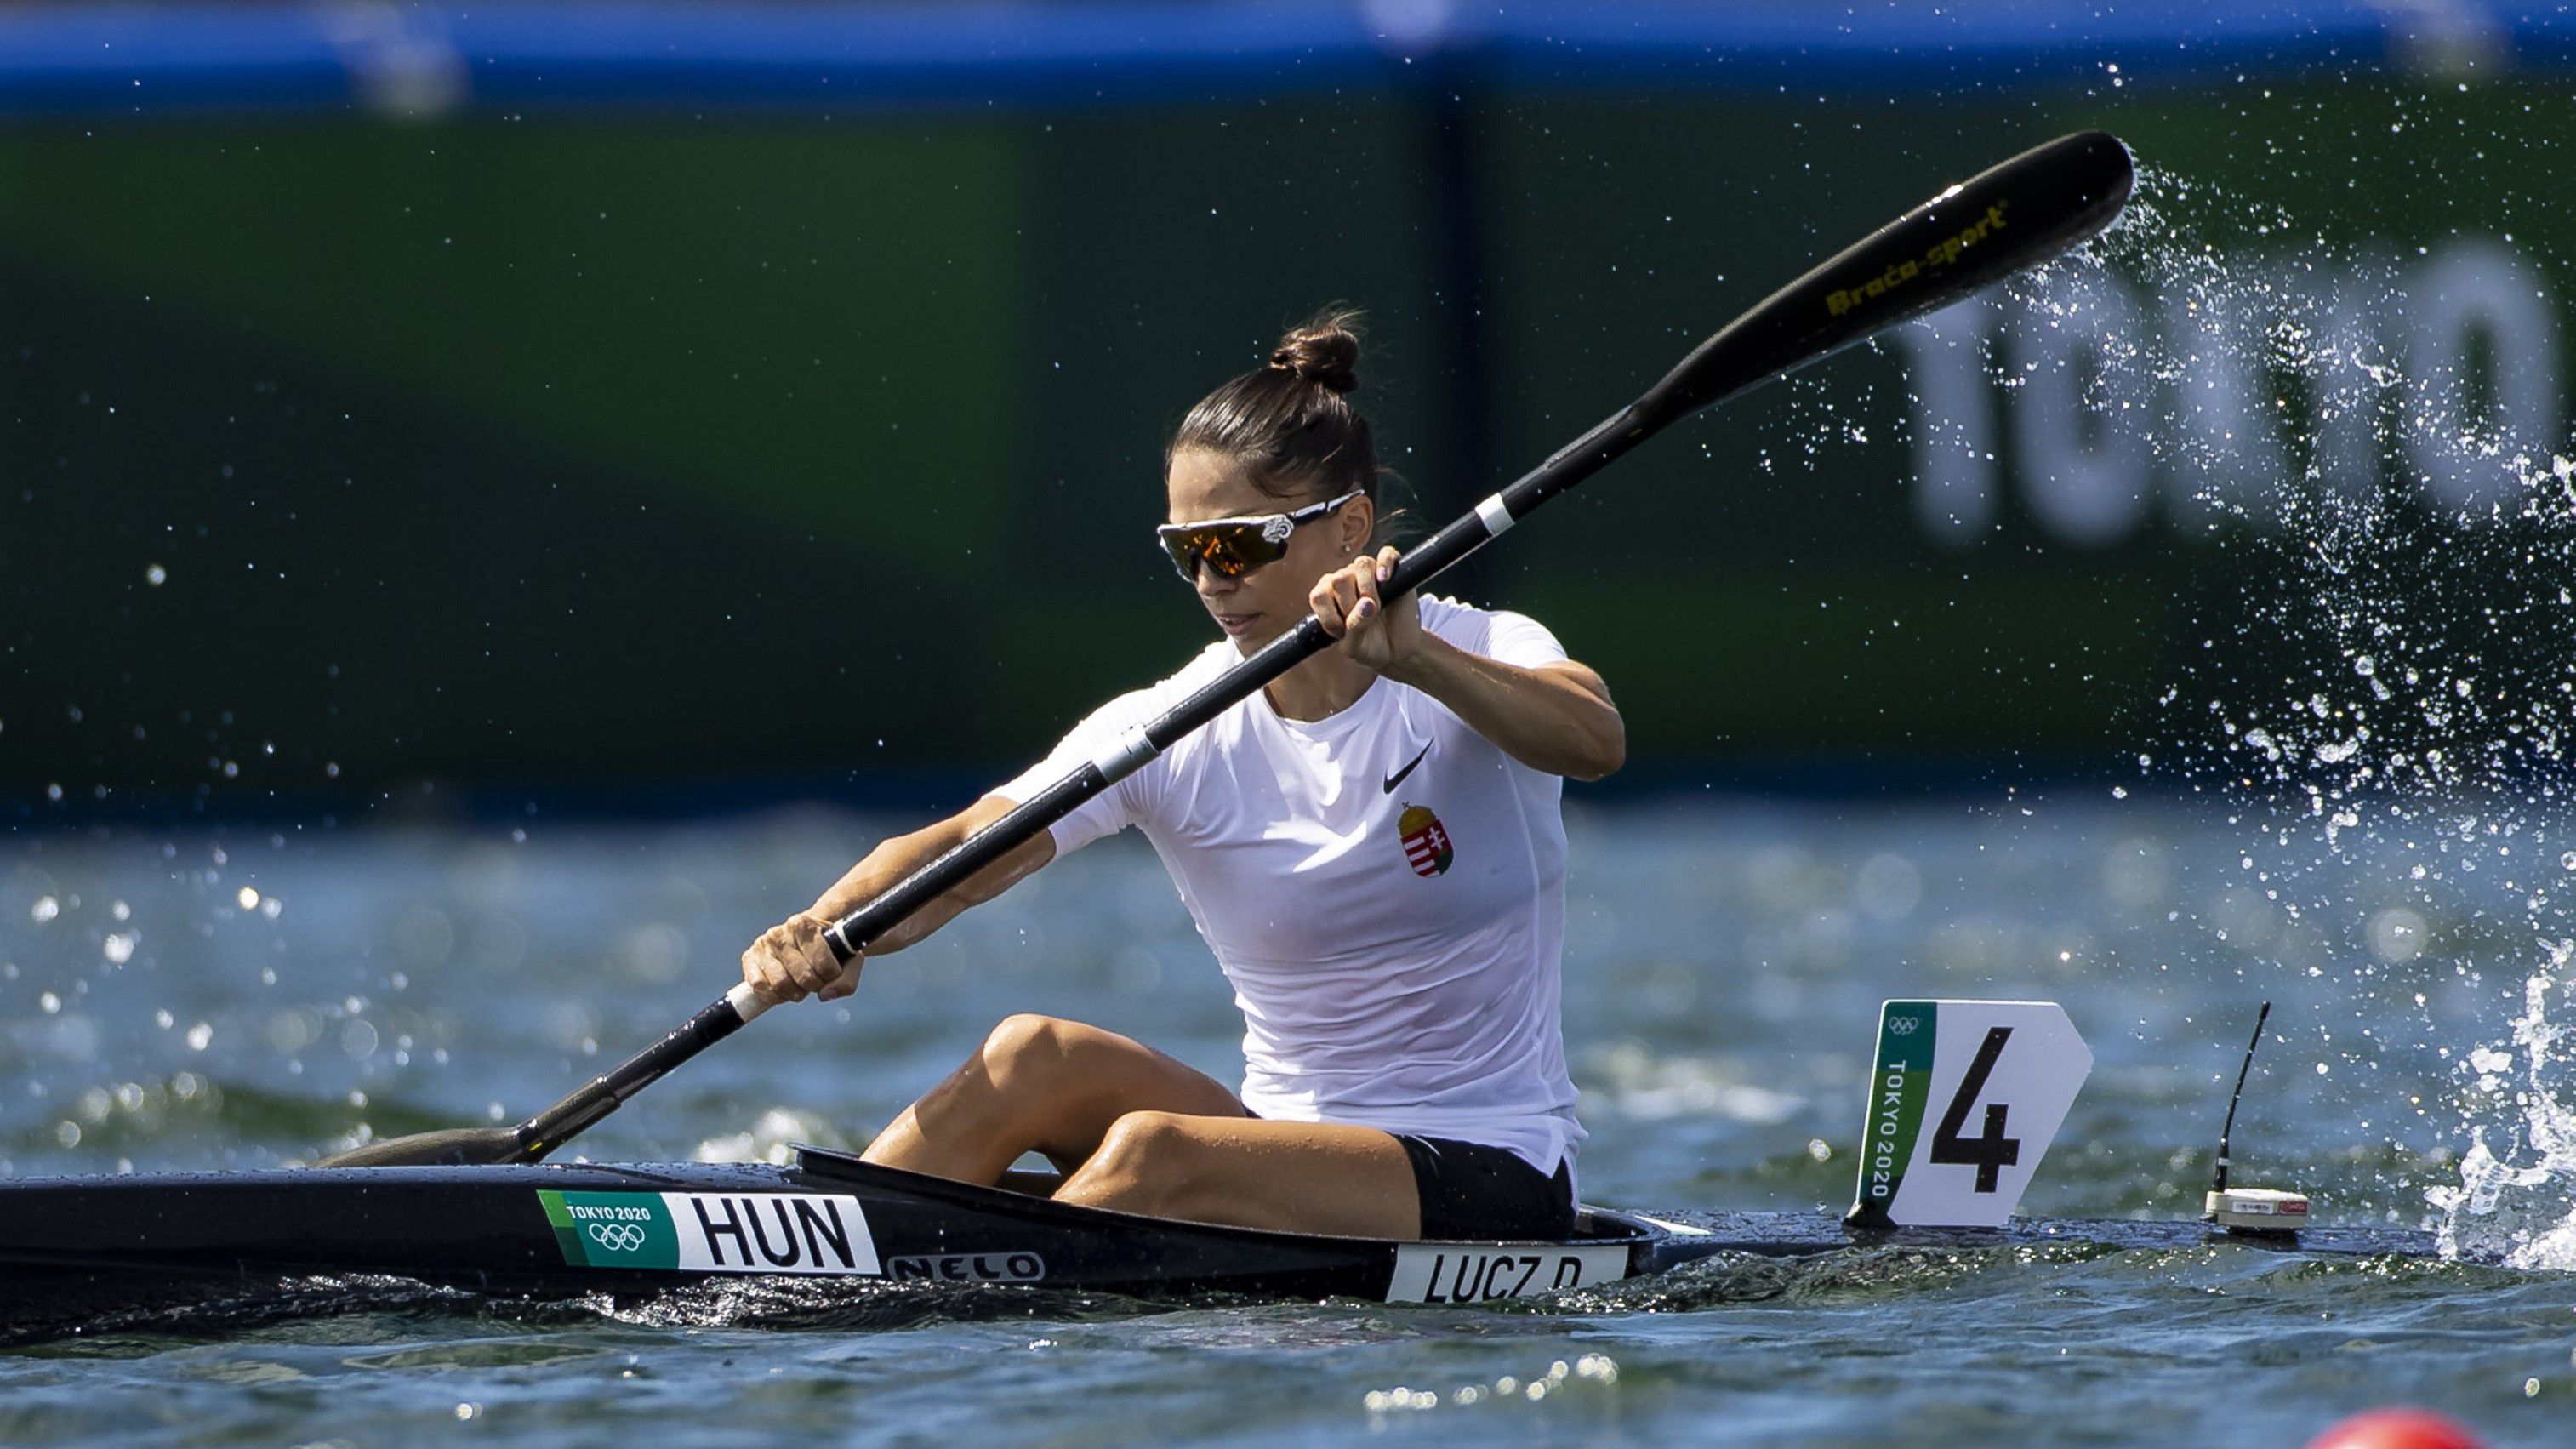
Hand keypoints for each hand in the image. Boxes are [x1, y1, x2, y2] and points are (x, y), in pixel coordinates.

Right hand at [741, 912, 860, 1003]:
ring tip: (799, 987)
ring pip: (780, 984)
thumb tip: (825, 996)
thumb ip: (846, 980)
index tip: (832, 972)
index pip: (823, 964)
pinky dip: (773, 996)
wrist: (805, 936)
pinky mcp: (749, 958)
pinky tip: (783, 991)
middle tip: (815, 982)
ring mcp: (763, 945)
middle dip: (813, 986)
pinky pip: (759, 986)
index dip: (832, 976)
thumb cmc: (830, 949)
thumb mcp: (848, 959)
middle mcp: (780, 932)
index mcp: (803, 925)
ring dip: (793, 993)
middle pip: (803, 977)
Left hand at [1310, 545, 1420, 673]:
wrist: (1398, 650)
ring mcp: (1369, 574)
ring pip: (1361, 565)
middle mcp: (1345, 581)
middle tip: (1363, 621)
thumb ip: (1354, 628)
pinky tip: (1385, 579)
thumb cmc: (1370, 646)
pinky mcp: (1392, 571)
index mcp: (1328, 598)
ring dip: (1368, 589)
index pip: (1319, 595)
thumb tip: (1367, 603)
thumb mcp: (1355, 647)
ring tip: (1376, 607)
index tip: (1341, 631)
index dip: (1329, 614)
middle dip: (1351, 604)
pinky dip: (1385, 564)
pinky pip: (1387, 554)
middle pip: (1340, 578)